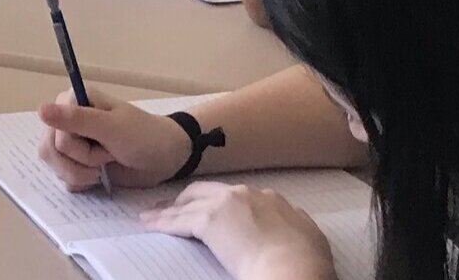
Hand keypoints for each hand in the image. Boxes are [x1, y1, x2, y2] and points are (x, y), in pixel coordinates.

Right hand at [36, 91, 190, 190]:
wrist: (166, 158)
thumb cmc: (144, 137)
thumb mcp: (111, 128)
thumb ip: (76, 120)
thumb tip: (40, 110)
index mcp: (71, 101)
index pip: (53, 131)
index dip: (75, 146)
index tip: (101, 143)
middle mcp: (65, 119)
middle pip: (49, 150)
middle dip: (79, 163)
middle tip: (106, 156)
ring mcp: (70, 142)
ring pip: (54, 166)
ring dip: (80, 173)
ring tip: (104, 166)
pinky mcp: (77, 162)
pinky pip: (62, 178)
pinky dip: (81, 182)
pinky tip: (99, 176)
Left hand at [142, 183, 336, 279]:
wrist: (294, 267)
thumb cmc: (305, 259)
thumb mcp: (308, 234)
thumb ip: (295, 221)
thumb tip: (293, 219)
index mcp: (269, 198)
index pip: (235, 196)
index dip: (219, 203)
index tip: (210, 209)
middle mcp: (246, 194)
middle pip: (206, 192)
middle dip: (187, 199)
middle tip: (171, 206)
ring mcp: (226, 204)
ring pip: (188, 204)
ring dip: (168, 210)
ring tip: (151, 215)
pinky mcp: (209, 220)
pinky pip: (178, 220)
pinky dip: (162, 222)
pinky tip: (150, 224)